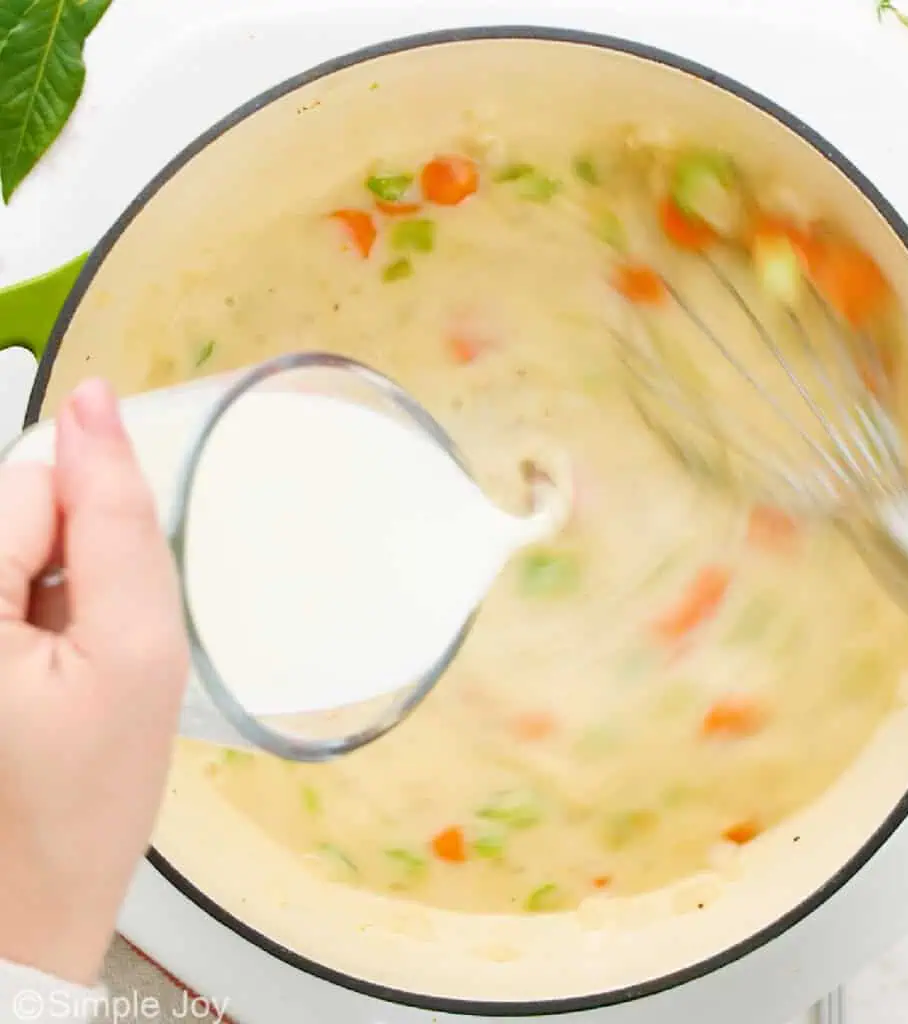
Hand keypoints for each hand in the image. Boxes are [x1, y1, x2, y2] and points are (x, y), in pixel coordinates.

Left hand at [0, 380, 187, 984]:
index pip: (37, 483)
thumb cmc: (86, 791)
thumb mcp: (137, 652)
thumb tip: (97, 402)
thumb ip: (118, 521)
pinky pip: (10, 583)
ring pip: (15, 544)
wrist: (22, 902)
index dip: (94, 542)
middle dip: (67, 565)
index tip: (103, 624)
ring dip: (50, 592)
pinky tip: (39, 679)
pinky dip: (31, 616)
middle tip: (87, 660)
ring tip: (63, 676)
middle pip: (18, 507)